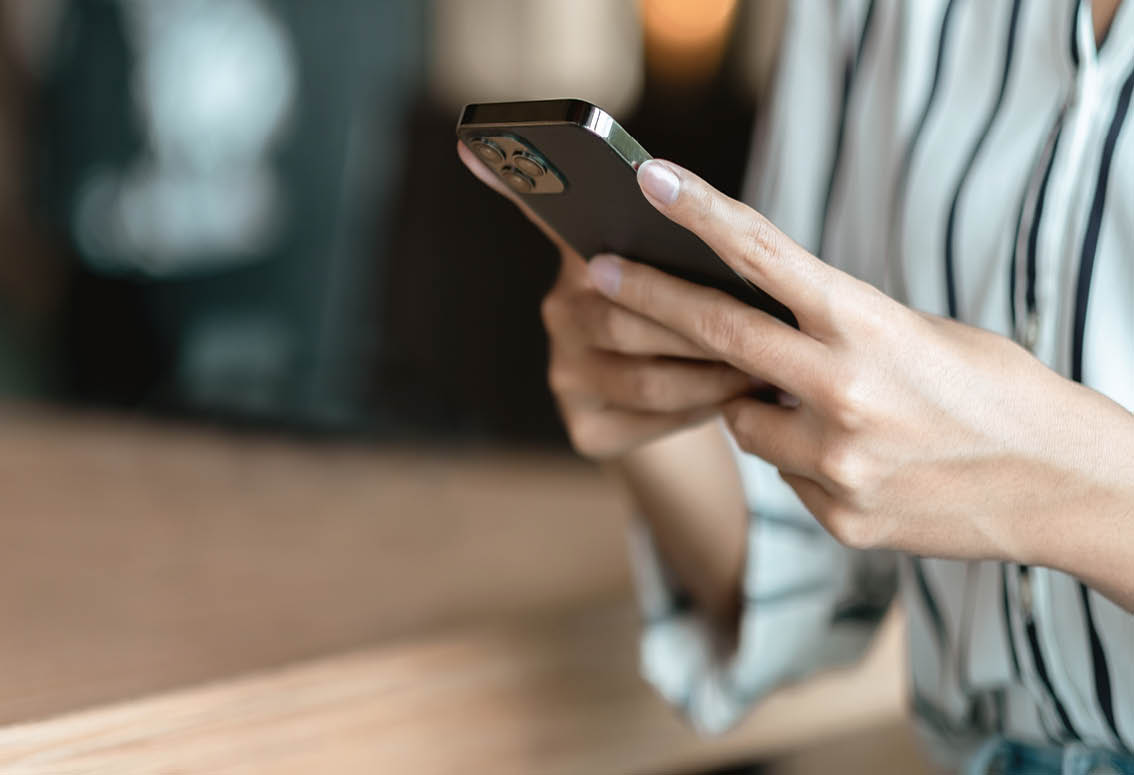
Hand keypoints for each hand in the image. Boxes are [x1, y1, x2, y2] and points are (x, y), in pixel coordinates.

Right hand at [456, 142, 755, 460]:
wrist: (685, 413)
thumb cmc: (699, 325)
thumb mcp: (696, 276)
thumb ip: (689, 247)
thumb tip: (710, 218)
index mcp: (583, 259)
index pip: (545, 214)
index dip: (515, 187)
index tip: (474, 146)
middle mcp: (560, 313)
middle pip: (621, 314)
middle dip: (697, 325)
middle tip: (762, 330)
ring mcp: (565, 375)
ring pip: (644, 375)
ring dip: (710, 374)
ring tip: (764, 370)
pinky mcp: (585, 429)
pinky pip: (651, 419)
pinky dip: (700, 410)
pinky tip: (732, 401)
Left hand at [586, 158, 1133, 573]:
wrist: (1058, 484)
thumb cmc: (993, 390)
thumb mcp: (919, 334)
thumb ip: (832, 332)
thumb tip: (748, 343)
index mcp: (870, 324)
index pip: (764, 256)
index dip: (698, 215)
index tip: (648, 184)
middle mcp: (844, 390)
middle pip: (717, 337)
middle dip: (649, 301)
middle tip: (599, 276)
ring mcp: (837, 461)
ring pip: (744, 423)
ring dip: (759, 408)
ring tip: (830, 409)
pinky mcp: (839, 516)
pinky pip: (785, 476)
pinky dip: (804, 461)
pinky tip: (862, 460)